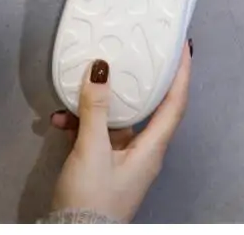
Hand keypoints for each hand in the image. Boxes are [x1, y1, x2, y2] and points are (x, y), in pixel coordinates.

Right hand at [49, 40, 192, 222]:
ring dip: (93, 105)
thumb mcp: (91, 150)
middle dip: (134, 80)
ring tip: (72, 91)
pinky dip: (80, 125)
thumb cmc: (93, 197)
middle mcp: (143, 151)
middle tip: (130, 52)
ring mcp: (124, 159)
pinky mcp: (105, 166)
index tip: (184, 46)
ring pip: (115, 119)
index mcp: (152, 148)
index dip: (181, 73)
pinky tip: (59, 121)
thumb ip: (95, 109)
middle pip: (145, 106)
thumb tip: (101, 68)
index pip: (175, 103)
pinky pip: (97, 135)